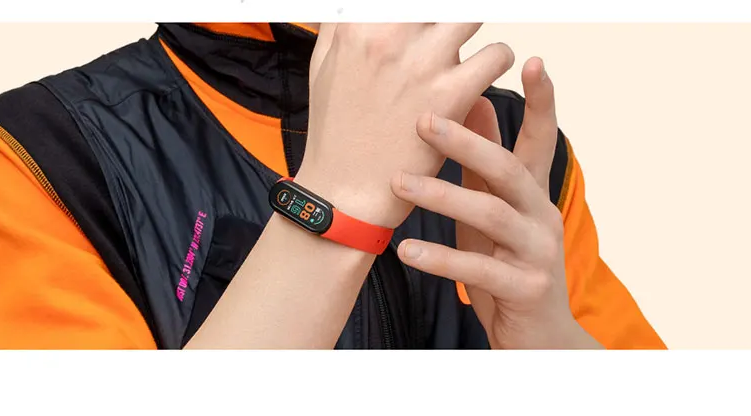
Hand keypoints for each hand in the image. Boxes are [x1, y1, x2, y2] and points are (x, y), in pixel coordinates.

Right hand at [294, 23, 514, 228]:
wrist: (345, 189)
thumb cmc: (334, 130)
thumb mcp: (322, 67)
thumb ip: (340, 26)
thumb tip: (350, 7)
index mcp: (359, 26)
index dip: (418, 10)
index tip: (422, 21)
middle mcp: (391, 35)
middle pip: (443, 4)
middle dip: (445, 18)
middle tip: (445, 34)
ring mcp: (424, 63)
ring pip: (473, 16)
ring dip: (472, 30)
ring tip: (467, 49)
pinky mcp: (452, 94)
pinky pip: (497, 55)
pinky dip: (497, 61)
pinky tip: (481, 76)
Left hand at [391, 57, 601, 348]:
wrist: (537, 336)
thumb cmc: (507, 264)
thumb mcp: (494, 209)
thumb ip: (485, 163)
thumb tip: (474, 101)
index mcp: (533, 194)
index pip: (541, 139)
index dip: (542, 100)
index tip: (531, 60)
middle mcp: (542, 215)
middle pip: (509, 168)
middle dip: (467, 141)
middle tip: (423, 120)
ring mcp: (538, 253)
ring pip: (492, 214)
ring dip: (442, 195)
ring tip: (399, 182)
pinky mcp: (526, 287)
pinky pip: (479, 269)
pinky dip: (440, 258)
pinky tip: (407, 250)